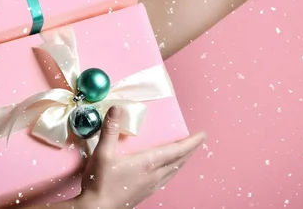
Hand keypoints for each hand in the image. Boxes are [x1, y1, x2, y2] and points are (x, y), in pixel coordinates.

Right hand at [77, 106, 205, 208]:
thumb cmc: (99, 183)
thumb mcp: (103, 153)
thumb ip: (111, 130)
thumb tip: (118, 108)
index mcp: (148, 163)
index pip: (176, 151)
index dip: (191, 142)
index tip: (202, 135)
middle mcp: (154, 175)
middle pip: (179, 161)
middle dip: (190, 149)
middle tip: (199, 140)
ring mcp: (151, 186)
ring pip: (174, 171)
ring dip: (183, 160)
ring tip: (187, 153)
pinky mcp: (145, 193)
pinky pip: (166, 178)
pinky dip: (173, 170)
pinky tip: (168, 170)